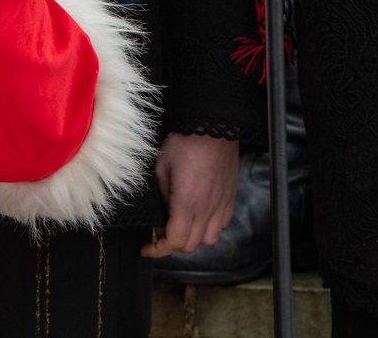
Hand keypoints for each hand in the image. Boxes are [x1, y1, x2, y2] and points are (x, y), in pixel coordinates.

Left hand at [143, 133, 240, 257]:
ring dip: (193, 237)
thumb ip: (161, 199)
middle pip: (191, 245)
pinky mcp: (230, 198)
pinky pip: (222, 224)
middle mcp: (208, 209)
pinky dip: (209, 226)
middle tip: (160, 233)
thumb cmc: (185, 143)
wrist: (212, 127)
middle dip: (173, 244)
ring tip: (181, 224)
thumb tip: (160, 220)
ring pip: (209, 239)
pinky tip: (199, 214)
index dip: (158, 250)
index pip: (175, 242)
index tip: (148, 248)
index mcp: (187, 203)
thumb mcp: (161, 169)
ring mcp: (221, 205)